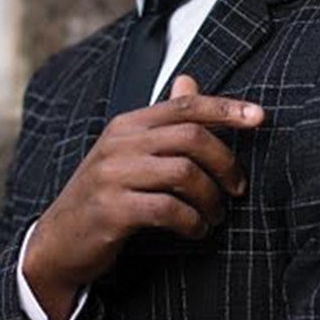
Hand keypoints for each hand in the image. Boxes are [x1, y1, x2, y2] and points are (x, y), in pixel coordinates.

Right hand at [21, 75, 263, 319]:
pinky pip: (169, 209)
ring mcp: (112, 176)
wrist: (59, 240)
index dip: (226, 109)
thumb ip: (163, 120)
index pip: (185, 106)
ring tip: (214, 216)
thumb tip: (190, 79)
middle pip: (192, 137)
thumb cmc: (106, 194)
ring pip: (185, 173)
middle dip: (226, 164)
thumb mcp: (129, 152)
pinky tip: (195, 230)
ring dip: (211, 199)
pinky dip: (193, 222)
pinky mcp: (112, 210)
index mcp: (127, 125)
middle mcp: (119, 144)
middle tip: (237, 190)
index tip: (260, 117)